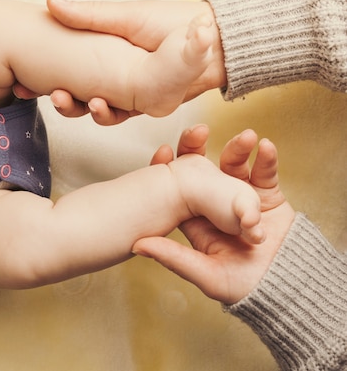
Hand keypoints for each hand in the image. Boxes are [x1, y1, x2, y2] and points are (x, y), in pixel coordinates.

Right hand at [35, 0, 225, 124]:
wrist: (212, 39)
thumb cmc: (170, 21)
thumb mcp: (124, 16)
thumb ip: (88, 15)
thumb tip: (50, 1)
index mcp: (100, 57)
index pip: (64, 73)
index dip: (41, 81)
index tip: (22, 85)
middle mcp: (109, 80)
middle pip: (76, 98)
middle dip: (61, 101)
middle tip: (52, 94)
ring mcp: (126, 95)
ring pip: (96, 111)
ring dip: (83, 110)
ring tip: (83, 100)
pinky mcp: (144, 107)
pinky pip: (120, 116)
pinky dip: (108, 113)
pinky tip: (99, 104)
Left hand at [133, 127, 295, 304]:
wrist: (283, 288)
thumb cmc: (242, 286)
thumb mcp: (205, 274)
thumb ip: (174, 258)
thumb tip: (138, 245)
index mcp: (196, 218)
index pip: (176, 188)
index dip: (168, 168)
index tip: (163, 152)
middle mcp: (215, 204)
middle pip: (202, 170)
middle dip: (199, 149)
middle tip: (197, 133)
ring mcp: (241, 198)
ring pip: (234, 167)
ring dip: (237, 150)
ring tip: (243, 139)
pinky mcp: (267, 198)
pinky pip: (266, 174)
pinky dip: (267, 160)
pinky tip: (265, 148)